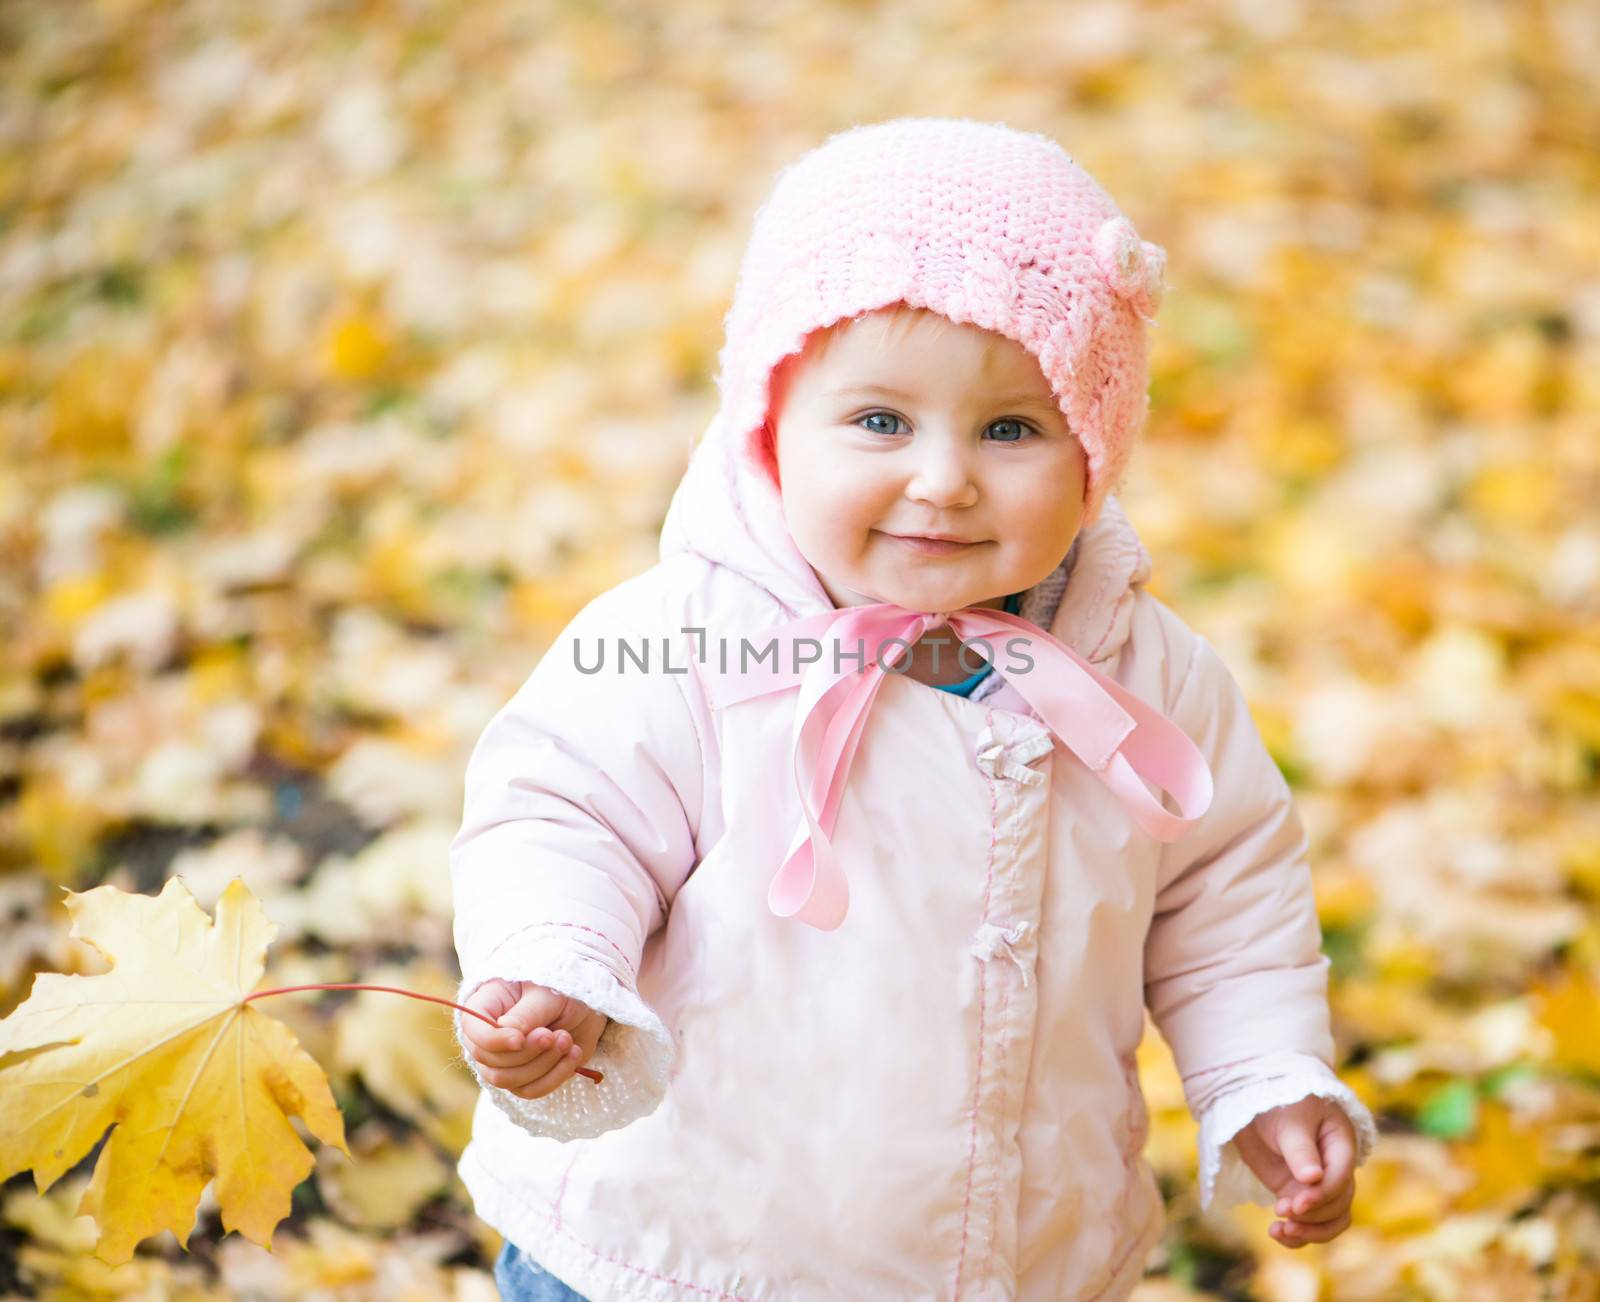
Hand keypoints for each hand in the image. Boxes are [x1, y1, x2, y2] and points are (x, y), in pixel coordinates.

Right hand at [460, 978, 607, 1098]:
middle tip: (555, 1036)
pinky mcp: (524, 1077)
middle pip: (490, 1062)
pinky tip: (573, 1054)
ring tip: (566, 1040)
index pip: (472, 1029)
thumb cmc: (561, 991)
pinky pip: (530, 1090)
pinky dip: (554, 1077)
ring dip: (543, 1065)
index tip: (520, 1040)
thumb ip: (527, 1014)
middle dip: (527, 1053)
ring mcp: (504, 1060)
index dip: (493, 1040)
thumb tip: (506, 1030)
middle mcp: (489, 1036)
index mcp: (486, 1004)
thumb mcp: (547, 995)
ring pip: (508, 1080)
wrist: (585, 1007)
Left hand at [1232, 1095, 1356, 1247]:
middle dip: (1313, 1215)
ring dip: (1309, 1231)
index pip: (1340, 1180)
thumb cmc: (1279, 1102)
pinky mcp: (1298, 1194)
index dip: (1321, 1196)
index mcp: (1341, 1146)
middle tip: (1283, 1211)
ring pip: (1329, 1221)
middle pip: (1338, 1205)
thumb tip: (1314, 1178)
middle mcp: (1334, 1169)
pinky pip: (1308, 1223)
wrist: (1254, 1103)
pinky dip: (1297, 1235)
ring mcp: (1317, 1185)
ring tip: (1279, 1230)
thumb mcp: (1289, 1121)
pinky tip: (1277, 1234)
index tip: (1296, 1204)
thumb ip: (1300, 1149)